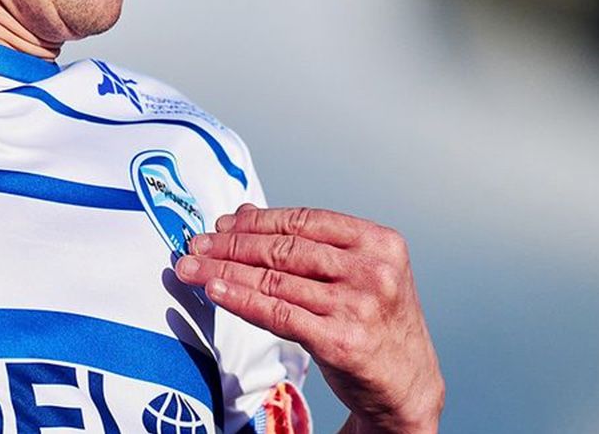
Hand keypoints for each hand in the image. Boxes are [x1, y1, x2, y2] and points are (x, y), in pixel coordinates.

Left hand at [174, 204, 443, 433]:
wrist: (407, 386)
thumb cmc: (377, 324)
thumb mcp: (358, 274)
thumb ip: (309, 243)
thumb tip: (247, 212)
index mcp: (380, 243)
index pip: (305, 221)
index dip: (258, 220)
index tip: (223, 223)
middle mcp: (373, 272)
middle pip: (286, 249)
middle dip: (232, 244)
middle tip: (196, 245)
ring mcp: (359, 307)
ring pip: (275, 281)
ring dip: (225, 271)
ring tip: (191, 268)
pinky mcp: (341, 342)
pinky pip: (277, 315)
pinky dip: (241, 300)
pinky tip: (215, 291)